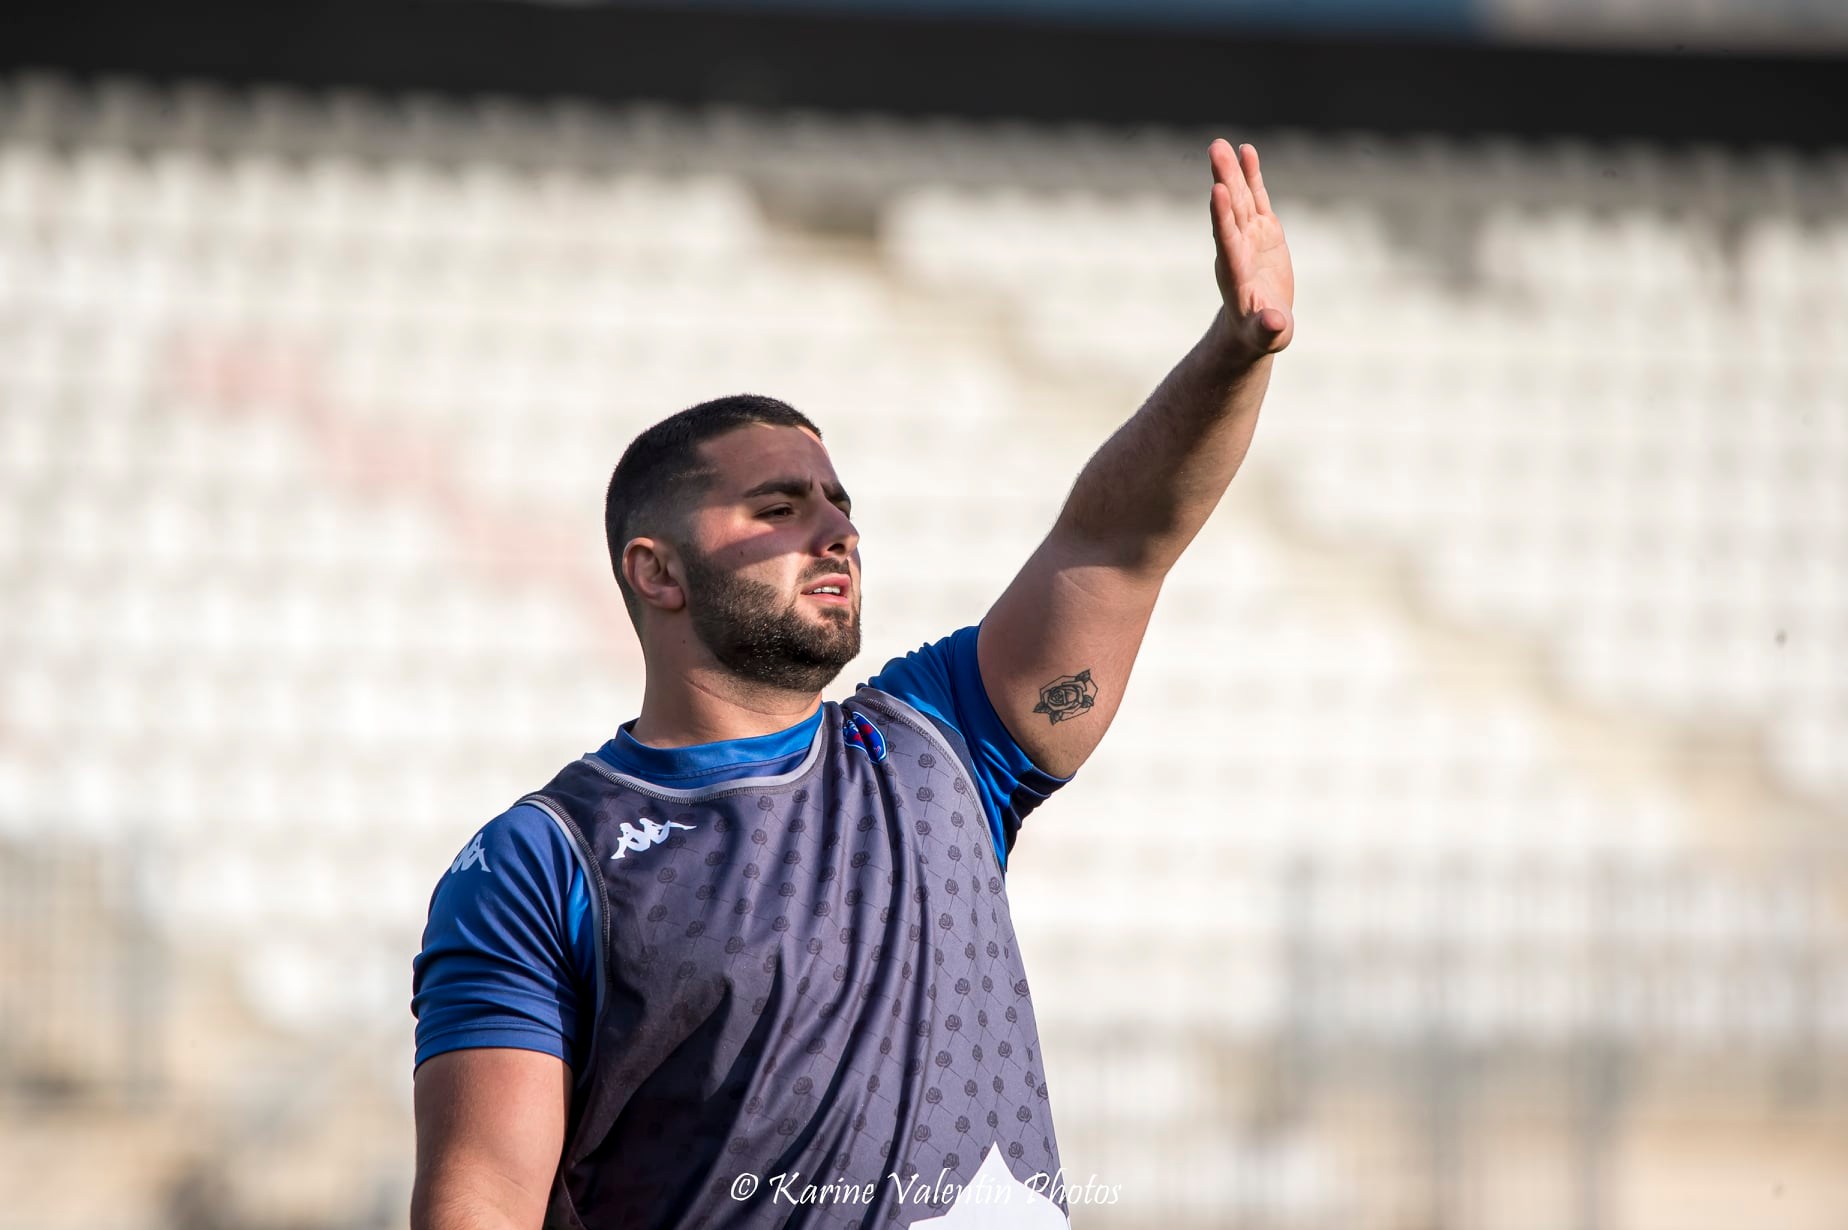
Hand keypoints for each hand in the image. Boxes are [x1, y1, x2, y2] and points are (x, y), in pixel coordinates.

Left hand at [1208, 139, 1294, 361]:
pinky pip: (1256, 198)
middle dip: (1224, 181)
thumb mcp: (1268, 336)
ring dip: (1231, 172)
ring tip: (1222, 144)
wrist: (1257, 324)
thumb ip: (1268, 329)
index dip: (1222, 217)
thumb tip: (1274, 324)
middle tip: (1215, 150)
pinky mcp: (1262, 231)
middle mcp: (1237, 250)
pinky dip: (1251, 176)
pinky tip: (1245, 151)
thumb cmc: (1261, 334)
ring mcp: (1249, 237)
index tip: (1216, 191)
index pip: (1227, 240)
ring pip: (1239, 199)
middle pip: (1230, 211)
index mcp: (1236, 273)